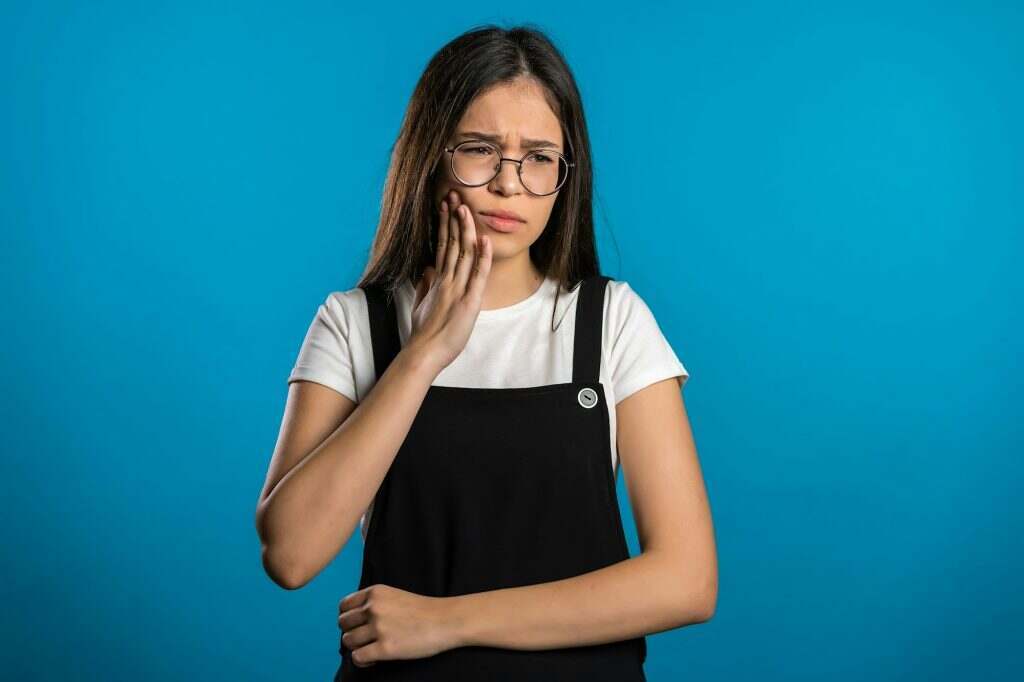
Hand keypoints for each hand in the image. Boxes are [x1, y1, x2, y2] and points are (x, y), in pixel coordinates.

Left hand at [338, 583, 460, 667]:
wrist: (446, 620)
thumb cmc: (423, 610)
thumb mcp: (394, 596)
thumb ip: (374, 603)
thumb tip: (353, 620)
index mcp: (375, 593)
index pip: (344, 606)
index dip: (348, 617)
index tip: (358, 624)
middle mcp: (374, 608)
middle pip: (343, 623)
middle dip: (351, 632)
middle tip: (364, 638)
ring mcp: (379, 628)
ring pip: (348, 641)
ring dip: (356, 647)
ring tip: (370, 649)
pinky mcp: (386, 648)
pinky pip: (358, 657)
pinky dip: (362, 661)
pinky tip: (373, 659)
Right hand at [406, 189, 492, 372]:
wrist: (423, 352)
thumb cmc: (423, 333)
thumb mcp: (421, 305)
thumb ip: (424, 286)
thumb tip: (426, 270)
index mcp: (437, 281)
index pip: (442, 246)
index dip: (444, 225)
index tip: (445, 206)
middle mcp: (446, 280)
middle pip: (451, 243)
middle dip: (453, 218)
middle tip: (454, 194)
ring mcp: (457, 289)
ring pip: (462, 253)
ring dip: (465, 229)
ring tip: (465, 207)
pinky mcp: (468, 302)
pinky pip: (477, 276)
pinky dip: (482, 258)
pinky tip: (485, 241)